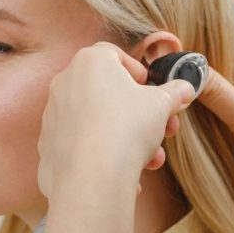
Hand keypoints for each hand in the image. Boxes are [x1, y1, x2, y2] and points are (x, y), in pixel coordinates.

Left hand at [37, 43, 195, 198]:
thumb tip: (185, 88)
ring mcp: (53, 114)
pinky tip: (126, 174)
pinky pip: (83, 144)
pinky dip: (103, 154)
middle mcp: (65, 82)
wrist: (91, 177)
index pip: (115, 55)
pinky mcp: (48, 144)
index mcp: (90, 62)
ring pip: (97, 121)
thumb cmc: (126, 129)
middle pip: (108, 93)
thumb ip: (174, 93)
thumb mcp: (161, 105)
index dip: (138, 71)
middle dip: (140, 113)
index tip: (153, 91)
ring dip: (127, 137)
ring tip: (152, 159)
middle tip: (164, 130)